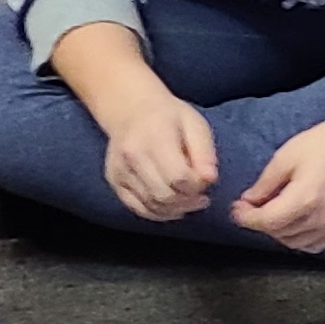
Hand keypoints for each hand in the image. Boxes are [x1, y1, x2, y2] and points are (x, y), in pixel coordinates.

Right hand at [102, 88, 219, 220]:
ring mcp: (120, 169)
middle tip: (200, 196)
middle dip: (188, 201)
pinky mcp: (114, 180)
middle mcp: (132, 154)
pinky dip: (159, 213)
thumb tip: (210, 180)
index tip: (205, 182)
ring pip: (152, 205)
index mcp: (154, 136)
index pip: (178, 177)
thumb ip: (204, 153)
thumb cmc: (170, 117)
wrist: (131, 110)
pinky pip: (138, 208)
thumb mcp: (195, 125)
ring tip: (188, 200)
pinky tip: (173, 207)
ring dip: (176, 209)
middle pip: (164, 195)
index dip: (196, 186)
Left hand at [233, 112, 324, 254]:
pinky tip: (292, 223)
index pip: (267, 221)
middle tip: (249, 207)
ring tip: (271, 213)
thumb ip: (265, 184)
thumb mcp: (285, 158)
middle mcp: (319, 219)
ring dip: (278, 232)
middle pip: (278, 233)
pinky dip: (298, 238)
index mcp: (304, 200)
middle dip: (260, 222)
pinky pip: (313, 244)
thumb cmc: (324, 145)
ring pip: (294, 242)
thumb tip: (249, 201)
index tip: (236, 209)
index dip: (246, 217)